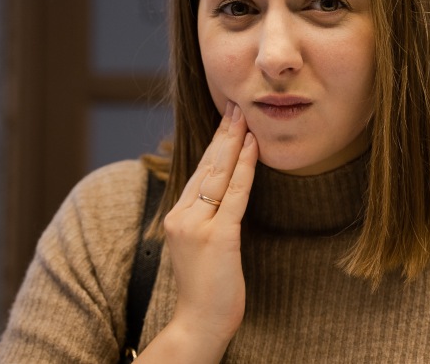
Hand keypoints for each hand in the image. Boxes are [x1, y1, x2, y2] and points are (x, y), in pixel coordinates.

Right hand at [143, 101, 256, 360]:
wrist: (198, 323)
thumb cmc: (205, 288)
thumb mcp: (198, 246)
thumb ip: (205, 218)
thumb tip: (222, 193)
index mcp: (176, 216)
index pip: (198, 171)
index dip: (214, 144)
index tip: (226, 119)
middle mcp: (181, 216)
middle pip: (206, 166)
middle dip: (223, 133)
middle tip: (235, 104)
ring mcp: (197, 226)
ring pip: (219, 174)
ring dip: (234, 142)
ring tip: (244, 117)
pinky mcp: (217, 237)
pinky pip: (235, 195)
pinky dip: (245, 168)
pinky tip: (253, 148)